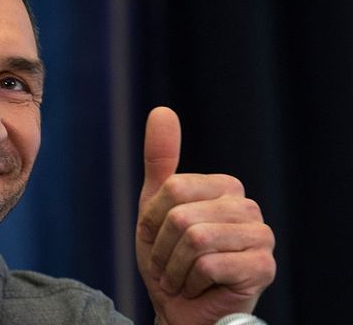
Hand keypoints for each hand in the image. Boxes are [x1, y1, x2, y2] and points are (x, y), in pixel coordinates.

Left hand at [135, 107, 275, 324]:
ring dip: (174, 266)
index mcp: (224, 187)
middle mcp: (248, 206)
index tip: (158, 237)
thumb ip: (161, 159)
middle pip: (182, 214)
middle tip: (168, 263)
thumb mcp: (155, 206)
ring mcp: (260, 236)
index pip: (173, 187)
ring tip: (181, 276)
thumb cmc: (168, 258)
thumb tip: (162, 111)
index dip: (153, 219)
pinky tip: (200, 287)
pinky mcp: (263, 266)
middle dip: (162, 246)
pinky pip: (209, 263)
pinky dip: (191, 281)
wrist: (178, 308)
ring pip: (195, 238)